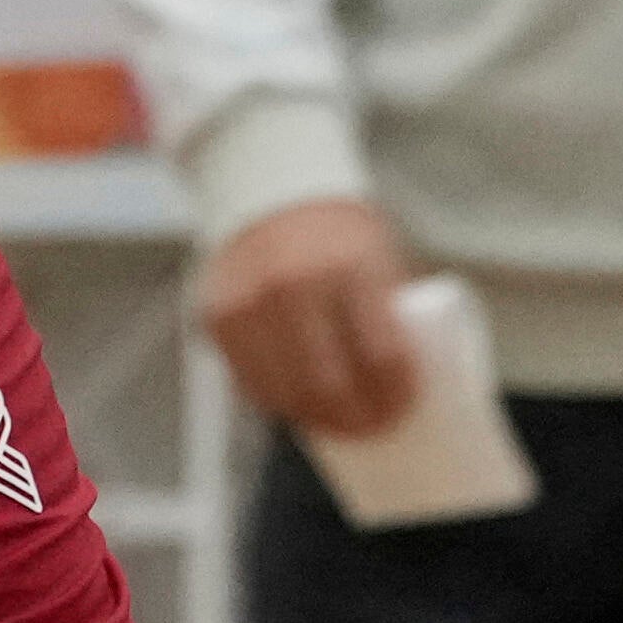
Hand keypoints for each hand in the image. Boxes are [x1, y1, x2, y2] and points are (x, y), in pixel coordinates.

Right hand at [202, 198, 424, 438]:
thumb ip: (388, 312)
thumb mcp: (377, 257)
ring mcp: (250, 303)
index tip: (403, 408)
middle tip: (373, 429)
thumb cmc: (339, 235)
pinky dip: (277, 403)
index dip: (395, 392)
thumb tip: (405, 383)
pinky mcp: (217, 318)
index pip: (381, 353)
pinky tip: (298, 409)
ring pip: (286, 392)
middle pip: (330, 384)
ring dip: (316, 420)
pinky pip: (249, 381)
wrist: (272, 193)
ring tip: (339, 426)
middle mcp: (295, 285)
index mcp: (350, 266)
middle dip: (356, 419)